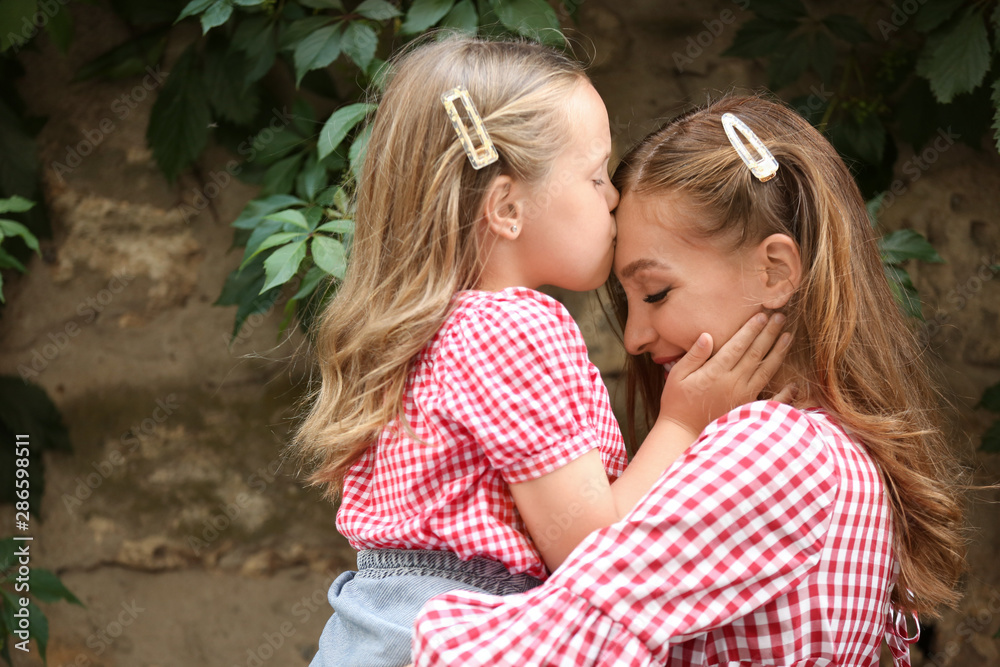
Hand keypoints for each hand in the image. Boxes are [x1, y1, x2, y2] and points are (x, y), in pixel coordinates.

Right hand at [657, 312, 790, 437]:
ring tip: (788, 336)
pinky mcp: (747, 410)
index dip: (751, 329)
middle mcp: (733, 383)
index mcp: (715, 372)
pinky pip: (771, 401)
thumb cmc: (676, 403)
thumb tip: (707, 336)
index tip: (762, 315)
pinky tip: (795, 384)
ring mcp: (743, 397)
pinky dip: (785, 394)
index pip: (738, 345)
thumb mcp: (677, 376)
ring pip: (766, 371)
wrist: (682, 433)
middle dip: (769, 334)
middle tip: (780, 317)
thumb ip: (693, 356)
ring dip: (778, 352)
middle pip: (755, 354)